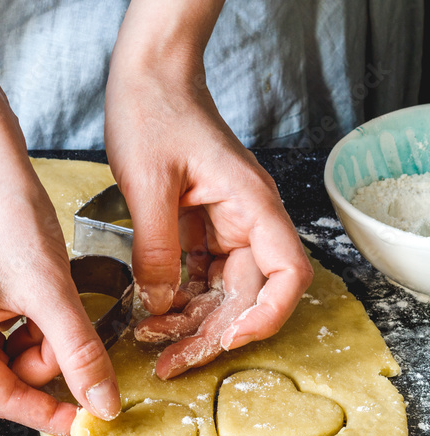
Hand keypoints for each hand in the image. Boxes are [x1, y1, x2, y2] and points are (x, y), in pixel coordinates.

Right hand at [0, 124, 120, 435]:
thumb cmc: (2, 212)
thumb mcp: (50, 291)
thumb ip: (79, 354)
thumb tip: (102, 405)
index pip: (3, 399)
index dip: (52, 411)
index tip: (92, 416)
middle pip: (6, 375)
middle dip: (47, 353)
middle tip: (69, 316)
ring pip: (8, 351)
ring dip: (41, 332)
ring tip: (48, 287)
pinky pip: (0, 329)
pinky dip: (28, 317)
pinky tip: (35, 285)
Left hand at [105, 55, 312, 378]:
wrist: (147, 75)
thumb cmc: (154, 112)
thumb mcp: (148, 184)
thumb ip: (155, 248)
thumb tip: (158, 304)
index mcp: (251, 203)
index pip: (287, 272)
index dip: (266, 314)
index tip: (227, 340)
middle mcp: (247, 217)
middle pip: (249, 291)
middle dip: (213, 331)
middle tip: (170, 361)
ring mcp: (224, 221)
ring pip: (222, 288)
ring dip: (193, 320)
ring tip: (154, 344)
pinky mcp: (200, 223)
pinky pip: (198, 271)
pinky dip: (179, 295)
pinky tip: (152, 313)